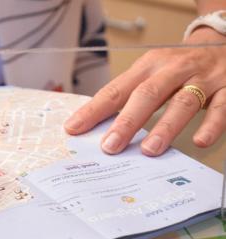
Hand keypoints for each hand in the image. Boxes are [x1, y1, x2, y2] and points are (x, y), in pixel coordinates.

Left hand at [65, 27, 225, 155]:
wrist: (223, 44)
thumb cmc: (179, 67)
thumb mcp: (152, 74)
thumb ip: (129, 97)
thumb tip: (98, 127)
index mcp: (148, 66)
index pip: (116, 90)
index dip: (94, 110)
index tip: (74, 129)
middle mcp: (173, 70)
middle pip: (146, 95)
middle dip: (126, 122)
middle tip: (110, 146)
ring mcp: (202, 79)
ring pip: (183, 102)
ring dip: (164, 127)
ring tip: (149, 150)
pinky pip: (221, 108)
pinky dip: (211, 125)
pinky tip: (200, 141)